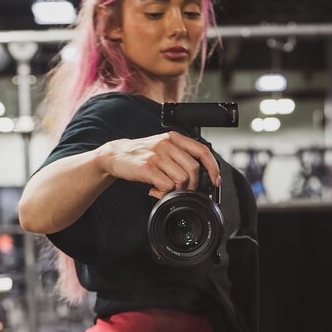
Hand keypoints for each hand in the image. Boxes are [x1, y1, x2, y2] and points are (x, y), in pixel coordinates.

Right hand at [99, 131, 219, 199]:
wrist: (116, 155)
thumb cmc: (142, 155)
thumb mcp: (163, 148)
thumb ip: (180, 155)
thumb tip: (200, 173)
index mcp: (174, 137)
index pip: (202, 150)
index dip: (212, 167)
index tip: (216, 180)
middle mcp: (167, 144)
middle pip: (193, 169)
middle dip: (191, 185)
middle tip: (182, 191)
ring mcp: (157, 155)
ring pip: (181, 179)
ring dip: (176, 190)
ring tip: (164, 189)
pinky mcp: (147, 168)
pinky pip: (166, 186)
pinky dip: (163, 193)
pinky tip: (155, 190)